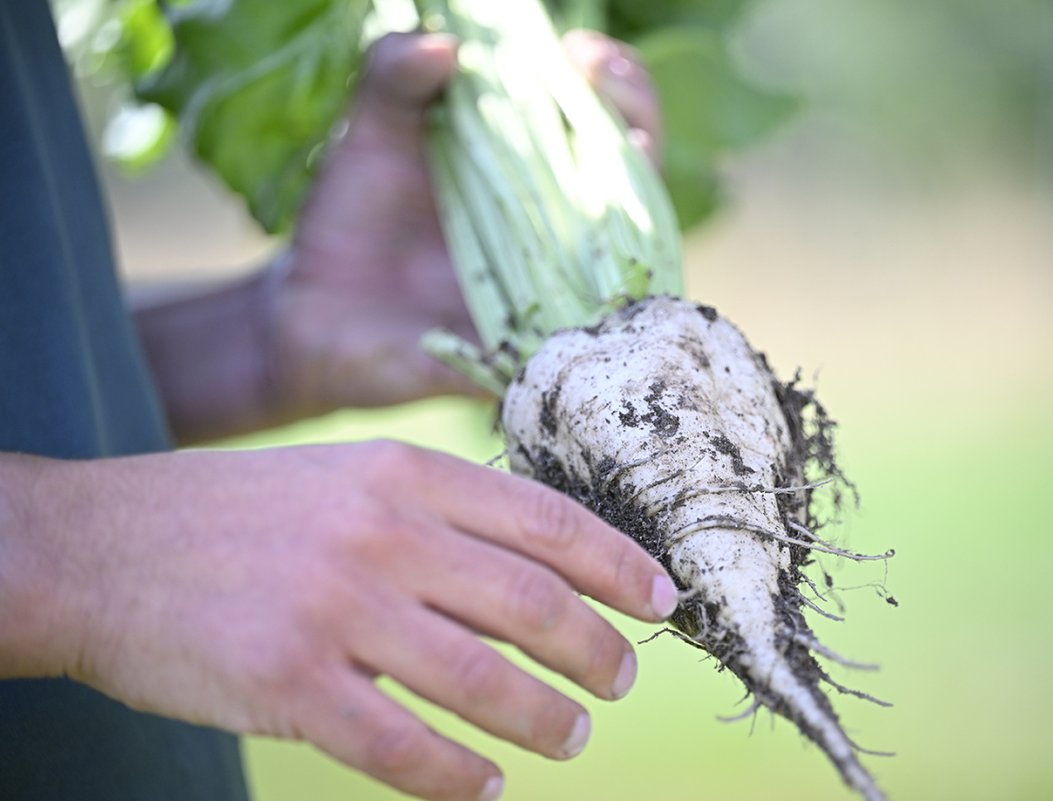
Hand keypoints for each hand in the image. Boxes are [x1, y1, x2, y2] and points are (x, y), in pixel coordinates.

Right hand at [3, 443, 677, 800]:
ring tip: (570, 736)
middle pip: (533, 602)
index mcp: (402, 472)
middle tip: (621, 678)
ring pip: (481, 680)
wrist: (101, 547)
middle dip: (598, 649)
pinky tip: (482, 787)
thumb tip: (538, 563)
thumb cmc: (238, 514)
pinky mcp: (286, 683)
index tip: (663, 598)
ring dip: (543, 719)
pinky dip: (456, 778)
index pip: (546, 518)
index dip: (620, 563)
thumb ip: (435, 510)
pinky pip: (401, 748)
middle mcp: (379, 532)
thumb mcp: (345, 477)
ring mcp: (334, 608)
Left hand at [270, 30, 662, 417]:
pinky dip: (601, 303)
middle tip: (598, 77)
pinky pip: (590, 337)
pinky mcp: (536, 352)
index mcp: (532, 174)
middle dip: (637, 115)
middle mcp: (561, 231)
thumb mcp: (367, 138)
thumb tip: (441, 43)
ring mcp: (557, 292)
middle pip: (639, 177)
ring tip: (623, 149)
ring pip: (635, 254)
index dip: (614, 83)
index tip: (581, 53)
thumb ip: (392, 80)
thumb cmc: (351, 223)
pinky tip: (591, 269)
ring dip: (636, 201)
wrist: (310, 315)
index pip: (604, 122)